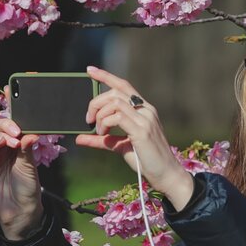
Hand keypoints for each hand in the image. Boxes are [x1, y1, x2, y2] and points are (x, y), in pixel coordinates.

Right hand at [0, 118, 43, 240]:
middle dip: (8, 125)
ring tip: (13, 141)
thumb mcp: (30, 167)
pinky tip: (2, 142)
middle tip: (17, 131)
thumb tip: (31, 134)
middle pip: (2, 127)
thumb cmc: (28, 188)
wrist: (19, 210)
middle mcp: (8, 148)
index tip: (24, 120)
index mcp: (21, 145)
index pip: (17, 127)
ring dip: (3, 134)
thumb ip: (27, 149)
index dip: (18, 121)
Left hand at [76, 66, 193, 210]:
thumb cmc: (146, 161)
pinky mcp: (142, 131)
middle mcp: (146, 110)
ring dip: (100, 114)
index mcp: (144, 110)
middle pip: (115, 92)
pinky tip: (103, 133)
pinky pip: (118, 116)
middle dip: (96, 102)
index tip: (89, 70)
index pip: (124, 85)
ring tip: (98, 129)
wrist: (166, 175)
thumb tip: (80, 138)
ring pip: (115, 102)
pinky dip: (105, 123)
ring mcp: (145, 119)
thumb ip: (102, 139)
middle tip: (88, 119)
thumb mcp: (120, 146)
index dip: (106, 76)